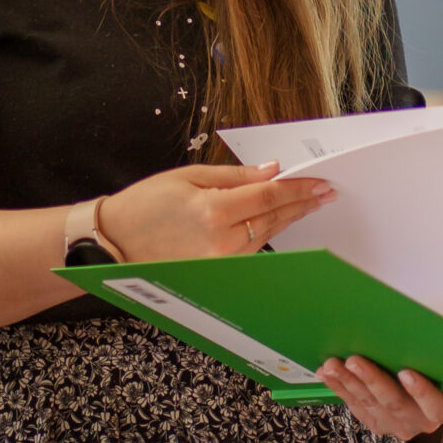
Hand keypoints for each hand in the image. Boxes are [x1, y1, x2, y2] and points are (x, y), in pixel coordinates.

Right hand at [101, 161, 334, 261]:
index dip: (298, 188)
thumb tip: (271, 170)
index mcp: (214, 211)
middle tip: (327, 193)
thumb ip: (235, 176)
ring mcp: (220, 262)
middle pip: (273, 218)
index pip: (269, 196)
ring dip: (289, 218)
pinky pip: (251, 249)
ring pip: (265, 235)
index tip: (321, 183)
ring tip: (310, 204)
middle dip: (302, 203)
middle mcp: (221, 241)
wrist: (115, 241)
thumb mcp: (189, 177)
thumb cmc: (146, 204)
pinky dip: (267, 233)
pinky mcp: (217, 273)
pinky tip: (280, 222)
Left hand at [315, 355, 442, 441]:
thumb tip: (411, 326)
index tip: (406, 373)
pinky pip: (356, 406)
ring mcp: (396, 425)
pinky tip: (327, 373)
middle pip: (395, 402)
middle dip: (371, 379)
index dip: (422, 392)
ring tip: (332, 364)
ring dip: (348, 382)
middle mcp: (421, 422)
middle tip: (354, 361)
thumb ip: (433, 357)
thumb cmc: (440, 374)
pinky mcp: (377, 424)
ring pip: (370, 404)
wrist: (433, 397)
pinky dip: (340, 388)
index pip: (437, 406)